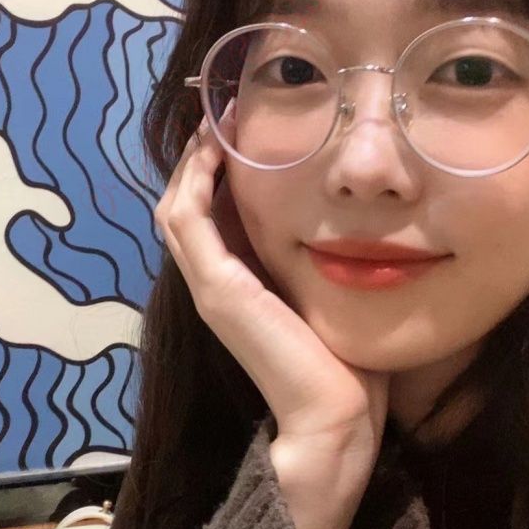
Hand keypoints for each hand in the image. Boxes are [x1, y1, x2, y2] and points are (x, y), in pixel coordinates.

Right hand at [153, 102, 390, 488]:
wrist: (335, 416)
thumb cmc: (346, 364)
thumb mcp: (330, 297)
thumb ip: (321, 262)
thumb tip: (349, 222)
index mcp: (241, 286)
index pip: (213, 217)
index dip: (218, 172)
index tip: (243, 129)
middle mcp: (217, 284)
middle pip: (187, 206)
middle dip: (202, 157)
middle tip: (225, 112)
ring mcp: (211, 287)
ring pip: (178, 207)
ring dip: (194, 160)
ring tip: (218, 119)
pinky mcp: (217, 289)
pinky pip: (188, 219)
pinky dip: (195, 179)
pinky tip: (217, 146)